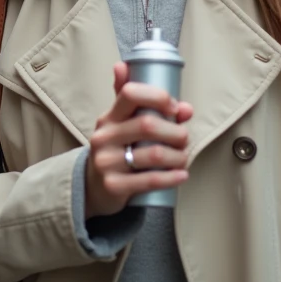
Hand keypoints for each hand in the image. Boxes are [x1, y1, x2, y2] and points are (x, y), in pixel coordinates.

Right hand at [84, 62, 193, 218]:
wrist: (94, 187)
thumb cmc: (119, 151)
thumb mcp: (127, 127)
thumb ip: (155, 112)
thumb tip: (186, 108)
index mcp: (110, 117)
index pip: (130, 93)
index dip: (157, 97)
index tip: (174, 108)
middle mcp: (105, 136)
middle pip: (148, 125)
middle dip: (176, 132)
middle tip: (184, 140)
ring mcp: (106, 161)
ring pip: (154, 154)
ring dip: (178, 157)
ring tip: (182, 159)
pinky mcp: (113, 185)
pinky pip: (150, 180)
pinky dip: (172, 177)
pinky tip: (182, 175)